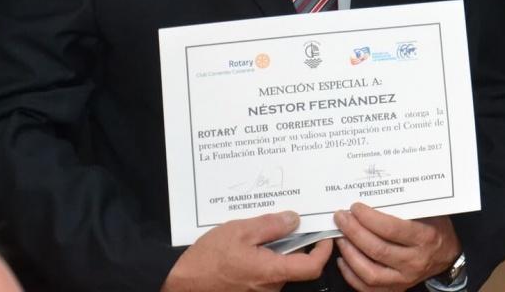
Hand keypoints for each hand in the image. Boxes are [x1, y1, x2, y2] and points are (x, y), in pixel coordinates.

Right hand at [161, 211, 331, 291]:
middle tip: (286, 223)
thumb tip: (294, 219)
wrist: (179, 285)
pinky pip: (264, 275)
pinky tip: (248, 247)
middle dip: (294, 244)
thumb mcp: (239, 231)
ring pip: (278, 269)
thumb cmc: (206, 261)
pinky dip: (263, 260)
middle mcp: (269, 288)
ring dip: (275, 252)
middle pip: (295, 265)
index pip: (312, 267)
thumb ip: (270, 226)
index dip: (324, 251)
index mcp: (271, 272)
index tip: (325, 235)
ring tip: (259, 233)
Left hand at [333, 203, 460, 291]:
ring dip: (350, 254)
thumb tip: (375, 194)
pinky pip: (368, 287)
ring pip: (370, 272)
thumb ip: (407, 206)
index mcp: (425, 238)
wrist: (447, 255)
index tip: (355, 207)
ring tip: (340, 237)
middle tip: (341, 218)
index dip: (370, 218)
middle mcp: (415, 261)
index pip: (392, 229)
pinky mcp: (396, 289)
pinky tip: (343, 259)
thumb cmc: (436, 228)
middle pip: (377, 249)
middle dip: (354, 232)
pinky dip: (351, 275)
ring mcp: (404, 279)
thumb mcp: (429, 212)